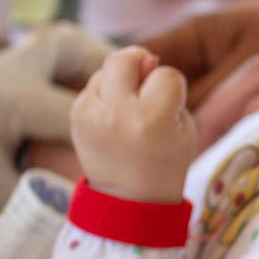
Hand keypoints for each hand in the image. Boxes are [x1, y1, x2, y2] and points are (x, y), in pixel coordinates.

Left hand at [71, 46, 194, 202]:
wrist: (130, 200)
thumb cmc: (165, 159)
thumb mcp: (183, 126)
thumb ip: (167, 88)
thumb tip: (144, 57)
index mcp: (153, 120)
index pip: (167, 74)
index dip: (172, 87)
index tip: (170, 109)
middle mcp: (118, 114)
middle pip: (125, 59)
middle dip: (138, 63)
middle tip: (144, 84)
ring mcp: (92, 115)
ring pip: (106, 69)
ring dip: (119, 81)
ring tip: (127, 110)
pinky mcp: (76, 116)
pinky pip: (92, 86)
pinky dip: (104, 95)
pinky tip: (112, 118)